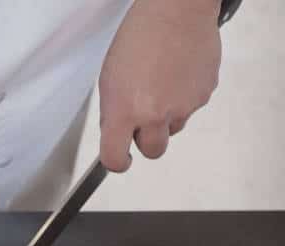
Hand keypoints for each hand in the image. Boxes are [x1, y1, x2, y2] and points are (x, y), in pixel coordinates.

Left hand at [98, 0, 221, 171]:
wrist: (177, 11)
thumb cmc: (140, 37)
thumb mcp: (110, 79)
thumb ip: (114, 112)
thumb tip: (118, 133)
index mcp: (124, 110)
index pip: (115, 158)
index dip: (117, 163)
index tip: (120, 161)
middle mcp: (154, 114)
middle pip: (153, 151)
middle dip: (146, 141)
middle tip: (142, 122)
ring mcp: (183, 107)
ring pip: (173, 128)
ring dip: (166, 117)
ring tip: (160, 85)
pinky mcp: (204, 96)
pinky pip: (190, 108)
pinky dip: (183, 98)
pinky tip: (176, 76)